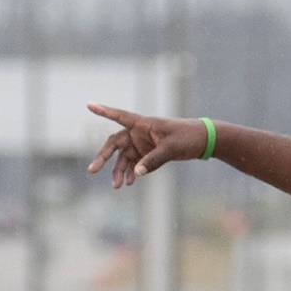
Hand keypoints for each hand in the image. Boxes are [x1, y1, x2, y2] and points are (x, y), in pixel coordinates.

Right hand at [89, 104, 207, 188]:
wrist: (202, 141)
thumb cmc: (187, 137)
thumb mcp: (171, 148)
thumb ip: (153, 160)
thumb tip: (136, 173)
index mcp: (143, 124)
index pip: (120, 116)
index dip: (104, 111)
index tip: (89, 105)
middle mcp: (139, 133)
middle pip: (115, 144)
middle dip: (103, 157)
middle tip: (92, 170)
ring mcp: (142, 145)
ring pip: (124, 158)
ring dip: (119, 171)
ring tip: (117, 186)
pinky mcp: (148, 155)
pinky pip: (134, 165)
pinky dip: (131, 173)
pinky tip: (129, 182)